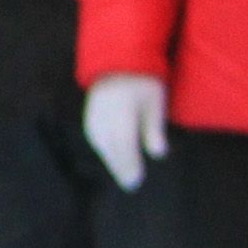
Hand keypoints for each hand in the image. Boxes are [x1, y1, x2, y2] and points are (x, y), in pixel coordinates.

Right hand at [83, 73, 170, 191]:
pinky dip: (104, 150)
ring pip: (102, 146)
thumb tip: (158, 154)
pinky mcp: (89, 117)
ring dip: (112, 161)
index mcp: (122, 114)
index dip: (129, 165)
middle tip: (131, 185)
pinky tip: (111, 156)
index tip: (136, 182)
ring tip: (122, 174)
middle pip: (111, 149)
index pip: (124, 145)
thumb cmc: (142, 82)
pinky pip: (95, 139)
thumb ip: (154, 128)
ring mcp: (94, 117)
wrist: (117, 62)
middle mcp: (104, 118)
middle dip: (120, 168)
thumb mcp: (155, 103)